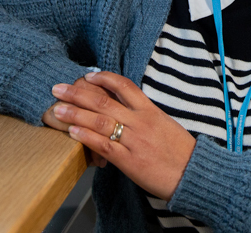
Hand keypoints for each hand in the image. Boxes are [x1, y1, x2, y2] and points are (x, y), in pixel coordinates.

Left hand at [47, 71, 195, 200]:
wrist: (193, 174)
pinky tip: (72, 132)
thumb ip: (145, 116)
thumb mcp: (165, 125)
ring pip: (100, 121)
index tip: (88, 75)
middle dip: (78, 93)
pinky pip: (104, 145)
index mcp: (151, 111)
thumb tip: (126, 110)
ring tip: (57, 109)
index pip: (124, 86)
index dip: (104, 78)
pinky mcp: (130, 161)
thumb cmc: (180, 152)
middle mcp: (141, 122)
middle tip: (58, 89)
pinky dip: (86, 137)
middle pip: (104, 101)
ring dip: (75, 114)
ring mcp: (134, 141)